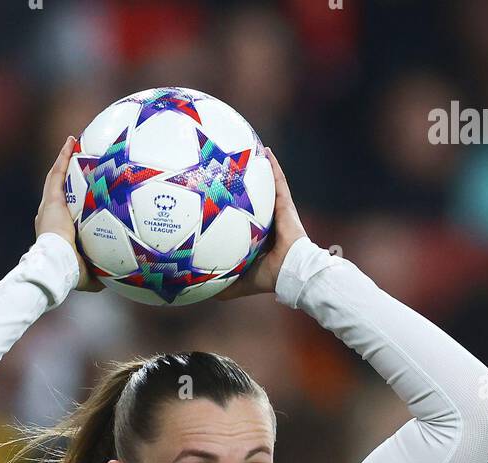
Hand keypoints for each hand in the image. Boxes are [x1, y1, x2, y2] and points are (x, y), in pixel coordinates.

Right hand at [35, 136, 102, 292]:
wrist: (58, 265)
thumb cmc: (72, 273)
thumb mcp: (92, 275)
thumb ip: (105, 273)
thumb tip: (123, 277)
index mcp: (59, 233)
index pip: (67, 214)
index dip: (73, 204)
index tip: (83, 197)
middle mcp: (51, 217)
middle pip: (60, 191)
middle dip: (68, 178)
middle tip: (79, 164)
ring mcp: (49, 206)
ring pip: (57, 178)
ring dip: (64, 161)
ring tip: (73, 144)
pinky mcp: (51, 200)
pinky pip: (58, 173)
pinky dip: (64, 156)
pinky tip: (72, 142)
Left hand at [216, 149, 306, 299]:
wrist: (290, 272)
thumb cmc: (267, 277)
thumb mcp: (238, 281)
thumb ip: (221, 284)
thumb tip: (197, 288)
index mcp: (256, 239)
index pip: (241, 222)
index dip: (231, 212)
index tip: (216, 201)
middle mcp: (267, 223)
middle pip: (253, 200)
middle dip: (243, 186)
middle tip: (228, 170)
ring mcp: (277, 212)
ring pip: (266, 187)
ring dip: (259, 170)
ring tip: (247, 152)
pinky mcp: (287, 205)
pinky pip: (279, 181)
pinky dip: (273, 166)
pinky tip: (266, 150)